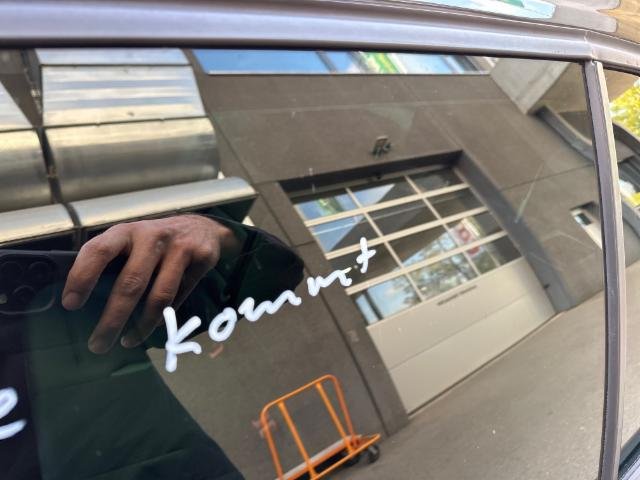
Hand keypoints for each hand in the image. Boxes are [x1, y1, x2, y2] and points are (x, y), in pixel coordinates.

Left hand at [62, 215, 239, 353]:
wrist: (202, 227)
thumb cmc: (154, 241)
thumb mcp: (131, 240)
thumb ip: (112, 260)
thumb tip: (82, 300)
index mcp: (126, 231)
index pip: (99, 251)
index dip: (83, 277)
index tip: (71, 305)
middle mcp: (151, 236)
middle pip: (131, 282)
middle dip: (112, 318)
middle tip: (97, 345)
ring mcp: (179, 247)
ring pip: (159, 296)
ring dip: (142, 325)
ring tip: (128, 342)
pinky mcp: (201, 259)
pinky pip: (181, 296)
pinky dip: (166, 315)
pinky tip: (154, 326)